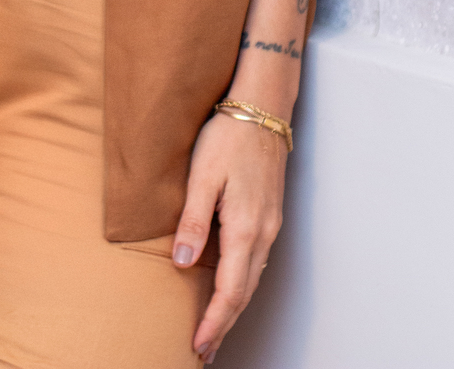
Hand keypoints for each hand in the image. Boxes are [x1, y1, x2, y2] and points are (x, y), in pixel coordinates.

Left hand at [173, 109, 286, 362]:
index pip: (230, 291)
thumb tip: (183, 264)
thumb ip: (194, 221)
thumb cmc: (229, 136)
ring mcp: (270, 225)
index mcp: (245, 228)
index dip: (215, 322)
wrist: (262, 108)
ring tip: (214, 328)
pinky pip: (256, 262)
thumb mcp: (203, 175)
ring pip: (252, 279)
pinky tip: (229, 288)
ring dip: (233, 307)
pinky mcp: (269, 215)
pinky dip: (242, 284)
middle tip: (205, 351)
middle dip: (224, 324)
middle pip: (244, 293)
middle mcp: (263, 233)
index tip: (199, 346)